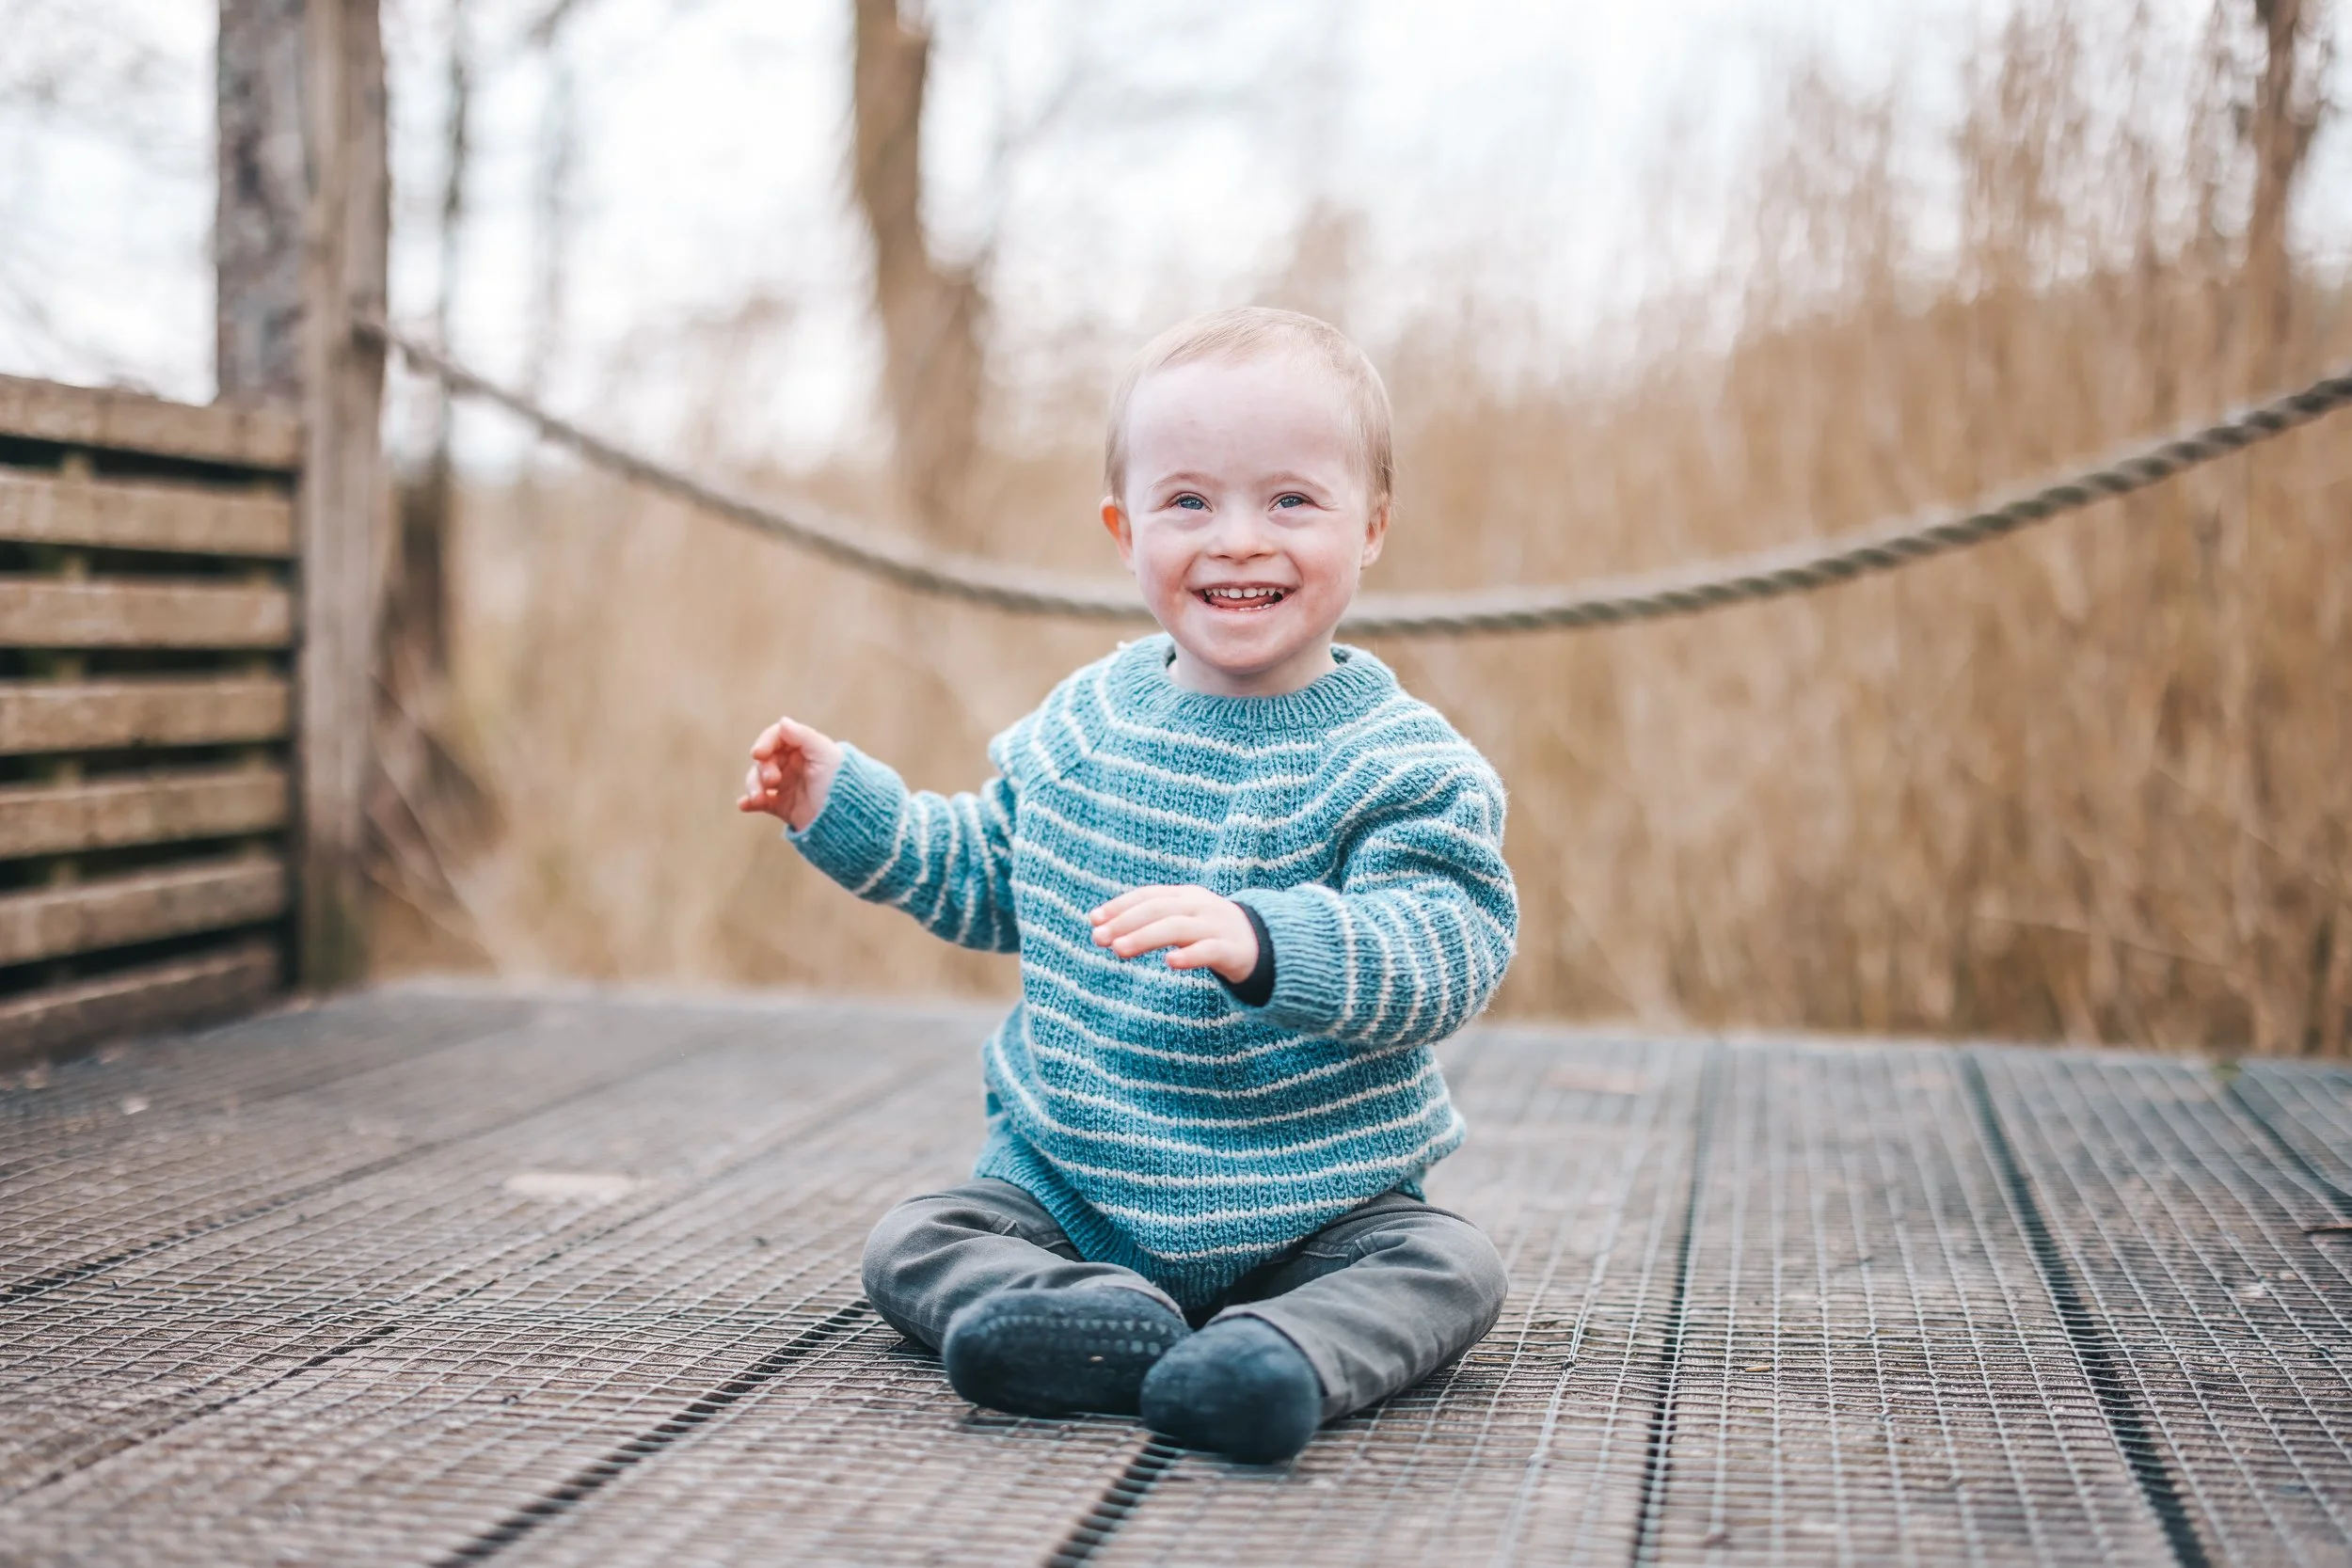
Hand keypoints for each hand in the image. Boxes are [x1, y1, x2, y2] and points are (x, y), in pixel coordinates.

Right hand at [735, 715, 843, 831]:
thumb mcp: (825, 754)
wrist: (849, 819)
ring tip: (757, 797)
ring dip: (753, 786)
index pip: (778, 738)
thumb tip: (782, 722)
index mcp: (805, 749)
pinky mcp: (783, 807)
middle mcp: (795, 765)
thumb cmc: (841, 783)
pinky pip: (761, 802)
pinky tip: (745, 804)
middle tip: (772, 780)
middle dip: (763, 769)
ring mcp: (788, 786)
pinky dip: (750, 802)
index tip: (759, 753)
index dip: (765, 743)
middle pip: (765, 760)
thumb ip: (803, 736)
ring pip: (759, 780)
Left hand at [1090, 885, 1258, 983]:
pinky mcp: (1232, 950)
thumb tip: (1101, 928)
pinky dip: (1189, 956)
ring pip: (1176, 927)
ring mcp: (1216, 926)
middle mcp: (1199, 906)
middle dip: (1125, 922)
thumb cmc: (1211, 933)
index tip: (1094, 920)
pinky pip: (1208, 951)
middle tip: (1098, 939)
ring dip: (1145, 937)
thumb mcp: (1181, 920)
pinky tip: (1169, 964)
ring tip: (1119, 951)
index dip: (1120, 906)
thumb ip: (1147, 922)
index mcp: (1185, 896)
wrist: (1266, 944)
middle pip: (1158, 909)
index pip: (1148, 895)